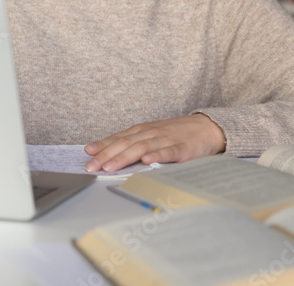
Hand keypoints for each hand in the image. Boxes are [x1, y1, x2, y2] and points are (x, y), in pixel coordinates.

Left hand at [83, 114, 226, 172]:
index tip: (87, 154)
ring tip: (110, 167)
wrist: (206, 128)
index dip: (102, 146)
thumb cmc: (175, 134)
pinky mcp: (182, 149)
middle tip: (91, 166)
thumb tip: (107, 155)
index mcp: (142, 131)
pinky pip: (168, 152)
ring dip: (124, 157)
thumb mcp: (151, 136)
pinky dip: (157, 156)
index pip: (118, 138)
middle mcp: (151, 133)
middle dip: (106, 155)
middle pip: (125, 144)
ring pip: (142, 148)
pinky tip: (147, 161)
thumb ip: (133, 144)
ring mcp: (166, 140)